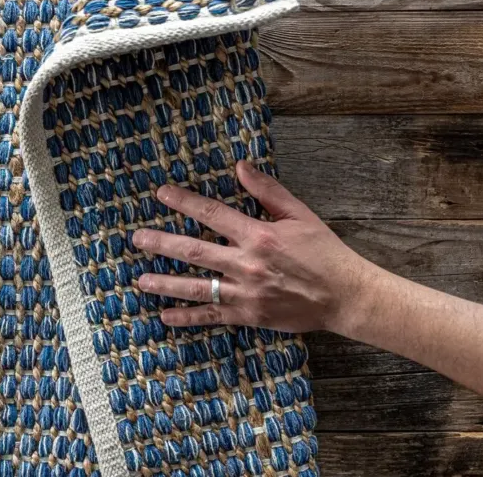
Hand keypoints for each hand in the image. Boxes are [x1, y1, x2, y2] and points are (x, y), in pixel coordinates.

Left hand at [133, 160, 383, 333]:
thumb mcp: (299, 214)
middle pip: (194, 251)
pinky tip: (165, 316)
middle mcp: (246, 263)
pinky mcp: (249, 315)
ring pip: (196, 286)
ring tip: (140, 279)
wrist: (345, 296)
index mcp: (258, 234)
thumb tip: (241, 166)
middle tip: (137, 238)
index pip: (212, 214)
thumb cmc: (324, 252)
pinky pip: (211, 315)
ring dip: (165, 283)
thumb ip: (267, 190)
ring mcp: (245, 292)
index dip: (184, 202)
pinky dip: (187, 317)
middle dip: (162, 243)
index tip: (161, 193)